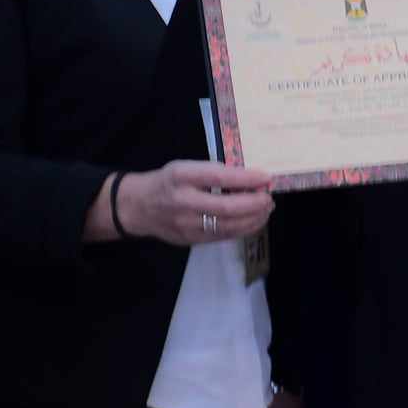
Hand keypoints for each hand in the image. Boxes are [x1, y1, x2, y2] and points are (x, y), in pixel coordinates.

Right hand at [119, 160, 273, 245]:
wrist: (138, 207)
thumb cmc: (167, 182)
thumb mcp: (185, 167)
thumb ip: (213, 172)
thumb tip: (251, 178)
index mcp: (181, 176)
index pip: (218, 177)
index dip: (246, 178)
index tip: (266, 177)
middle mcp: (182, 202)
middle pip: (226, 207)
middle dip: (254, 204)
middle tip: (268, 198)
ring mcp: (186, 225)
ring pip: (228, 226)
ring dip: (253, 219)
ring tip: (265, 209)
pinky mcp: (190, 240)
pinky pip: (222, 236)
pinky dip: (243, 229)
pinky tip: (253, 220)